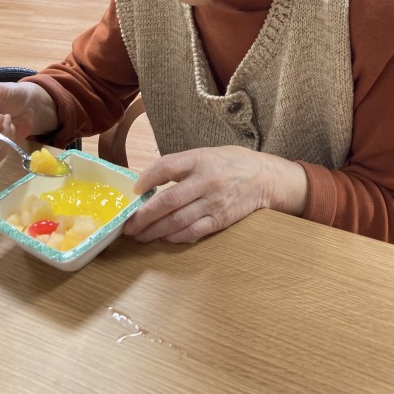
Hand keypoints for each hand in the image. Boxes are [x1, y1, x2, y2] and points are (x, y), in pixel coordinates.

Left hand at [122, 145, 308, 243]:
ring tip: (139, 236)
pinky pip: (193, 232)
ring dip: (154, 231)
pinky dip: (175, 237)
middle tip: (127, 225)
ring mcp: (213, 202)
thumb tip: (149, 182)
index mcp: (200, 159)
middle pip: (167, 201)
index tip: (135, 190)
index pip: (166, 167)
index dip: (146, 179)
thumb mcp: (206, 154)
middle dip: (144, 216)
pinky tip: (163, 239)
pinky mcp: (220, 219)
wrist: (265, 177)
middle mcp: (206, 180)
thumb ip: (181, 166)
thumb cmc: (231, 163)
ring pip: (177, 221)